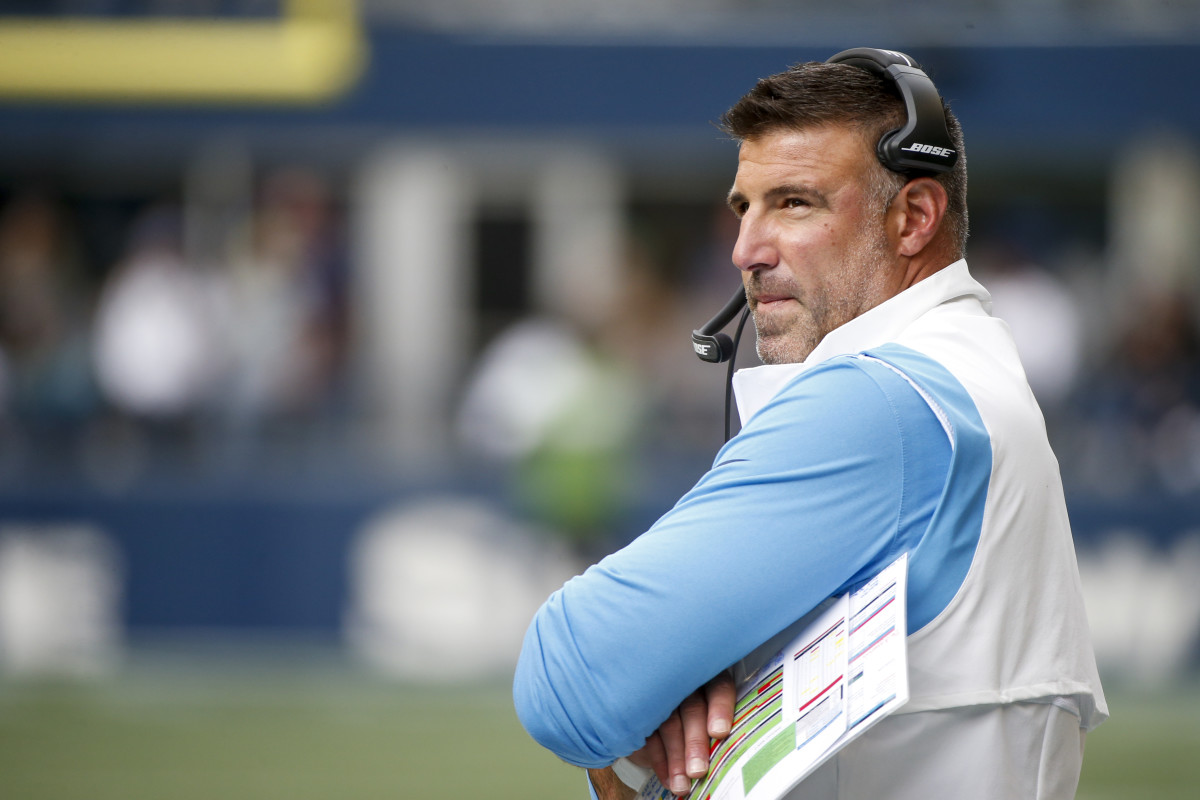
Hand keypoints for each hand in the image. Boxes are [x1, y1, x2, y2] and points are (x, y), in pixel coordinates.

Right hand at [628, 670, 735, 795]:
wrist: (668, 723)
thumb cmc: (705, 722)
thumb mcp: (716, 723)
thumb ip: (722, 731)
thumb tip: (732, 759)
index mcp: (710, 681)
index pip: (718, 687)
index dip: (720, 709)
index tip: (720, 733)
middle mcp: (686, 684)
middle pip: (692, 708)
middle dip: (695, 742)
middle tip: (698, 771)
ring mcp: (662, 697)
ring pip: (668, 723)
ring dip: (676, 758)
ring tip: (682, 785)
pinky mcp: (643, 714)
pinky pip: (649, 736)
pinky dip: (659, 760)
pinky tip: (668, 779)